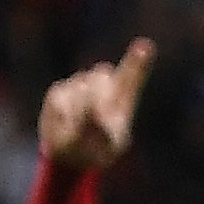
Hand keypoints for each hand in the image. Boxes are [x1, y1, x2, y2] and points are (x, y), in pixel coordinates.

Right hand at [39, 41, 151, 171]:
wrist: (71, 157)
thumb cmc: (97, 152)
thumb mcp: (107, 148)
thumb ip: (104, 130)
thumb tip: (92, 109)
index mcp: (122, 100)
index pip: (131, 77)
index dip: (137, 63)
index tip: (145, 47)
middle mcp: (102, 86)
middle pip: (101, 75)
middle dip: (97, 95)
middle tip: (98, 118)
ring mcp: (80, 85)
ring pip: (80, 87)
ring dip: (80, 110)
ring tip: (80, 129)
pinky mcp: (59, 91)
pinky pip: (61, 97)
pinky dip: (64, 114)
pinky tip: (66, 124)